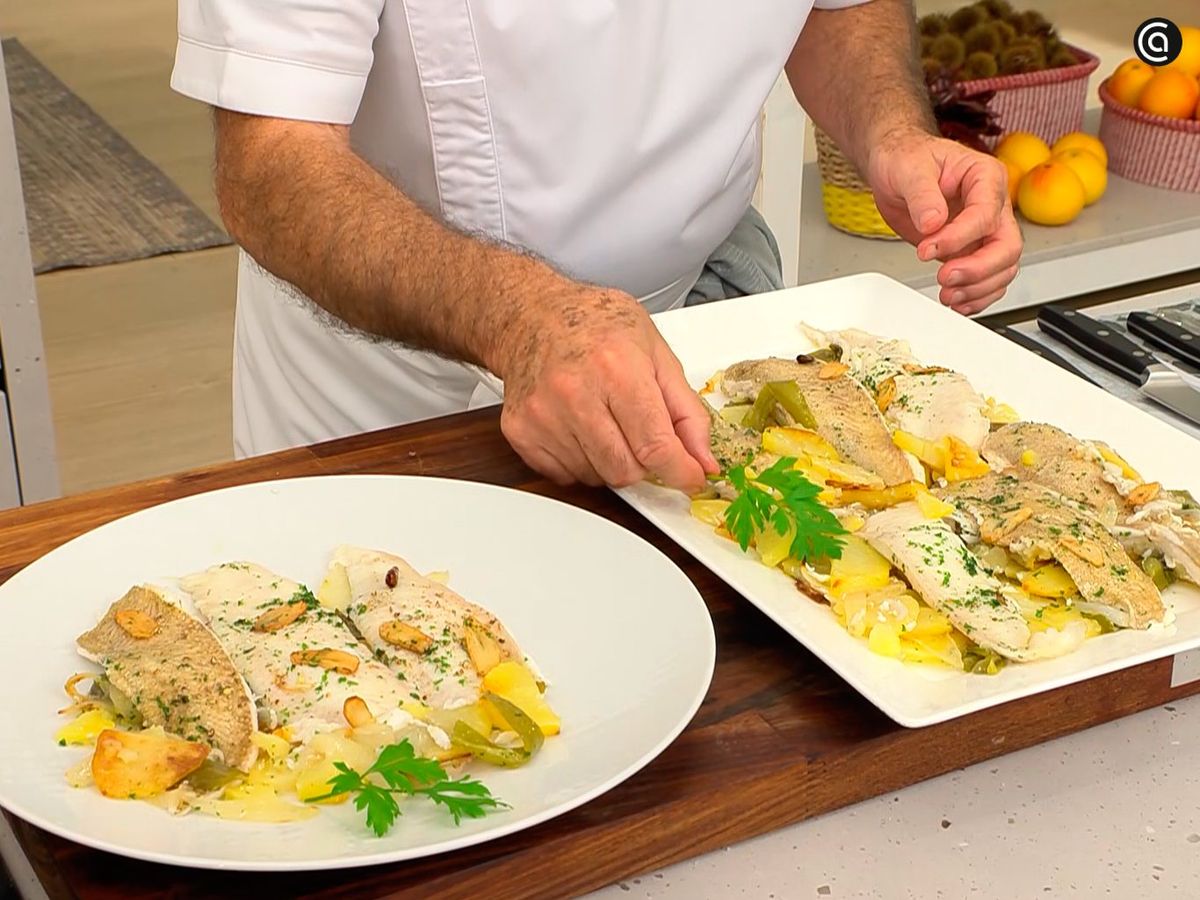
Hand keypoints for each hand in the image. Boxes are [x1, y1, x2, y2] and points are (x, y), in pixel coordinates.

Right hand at [493, 284, 717, 490]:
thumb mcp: (657, 352)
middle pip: (626, 470)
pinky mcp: (521, 432)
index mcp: (616, 369)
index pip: (655, 446)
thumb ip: (687, 410)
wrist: (534, 314)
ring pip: (596, 477)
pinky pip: (565, 476)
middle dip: (643, 461)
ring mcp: (543, 416)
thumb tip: (703, 459)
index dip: (681, 471)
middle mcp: (575, 394)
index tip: (690, 475)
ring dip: (611, 460)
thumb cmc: (595, 325)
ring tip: (605, 419)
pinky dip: (581, 461)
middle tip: (639, 432)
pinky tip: (580, 427)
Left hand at [867, 129, 1022, 314]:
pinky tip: (957, 301)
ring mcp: (984, 230)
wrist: (896, 166)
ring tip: (947, 294)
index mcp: (985, 176)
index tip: (927, 249)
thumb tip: (933, 223)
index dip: (958, 238)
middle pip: (1007, 246)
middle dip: (978, 269)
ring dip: (978, 288)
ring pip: (1003, 268)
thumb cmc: (907, 158)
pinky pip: (989, 278)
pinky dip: (977, 295)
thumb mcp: (908, 168)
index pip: (985, 215)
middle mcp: (992, 204)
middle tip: (945, 278)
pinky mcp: (971, 249)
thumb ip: (922, 195)